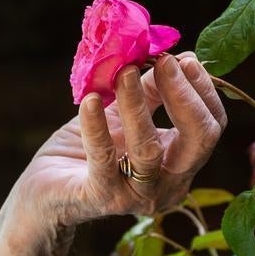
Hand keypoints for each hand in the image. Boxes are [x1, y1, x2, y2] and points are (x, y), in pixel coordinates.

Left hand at [0, 52, 226, 255]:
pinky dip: (96, 126)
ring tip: (124, 72)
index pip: (211, 127)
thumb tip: (172, 56)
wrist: (43, 193)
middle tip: (164, 62)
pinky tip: (90, 100)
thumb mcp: (121, 115)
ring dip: (137, 105)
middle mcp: (168, 185)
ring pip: (148, 149)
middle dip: (184, 95)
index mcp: (179, 164)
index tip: (183, 58)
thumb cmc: (85, 153)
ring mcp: (137, 196)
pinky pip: (103, 159)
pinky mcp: (101, 198)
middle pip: (199, 139)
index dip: (202, 90)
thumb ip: (149, 91)